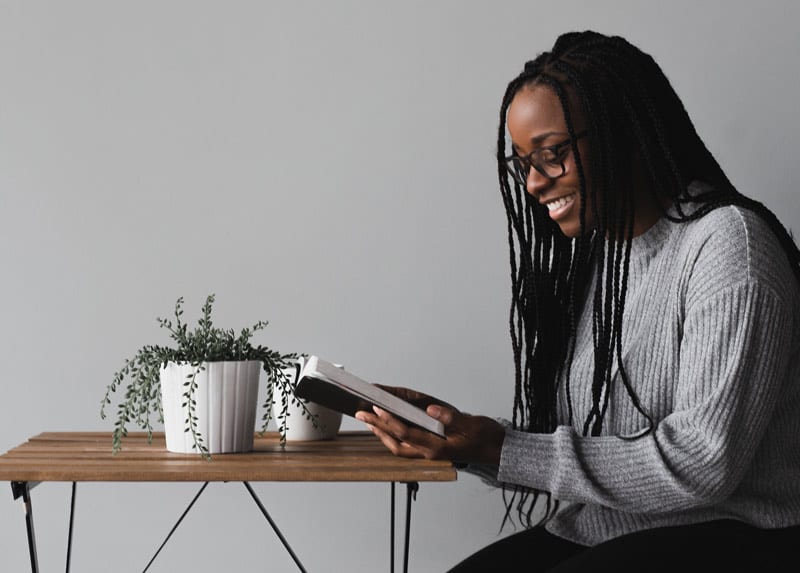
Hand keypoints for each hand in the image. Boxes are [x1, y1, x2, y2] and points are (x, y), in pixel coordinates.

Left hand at [355, 393, 504, 465]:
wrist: (496, 449)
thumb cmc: (485, 437)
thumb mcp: (472, 424)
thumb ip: (450, 418)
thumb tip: (431, 409)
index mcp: (438, 447)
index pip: (406, 433)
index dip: (390, 420)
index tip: (377, 407)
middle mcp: (429, 452)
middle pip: (396, 441)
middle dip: (377, 427)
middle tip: (361, 413)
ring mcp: (429, 452)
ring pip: (398, 446)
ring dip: (382, 433)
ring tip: (368, 420)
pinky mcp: (430, 449)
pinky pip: (406, 445)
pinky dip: (393, 436)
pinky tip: (387, 426)